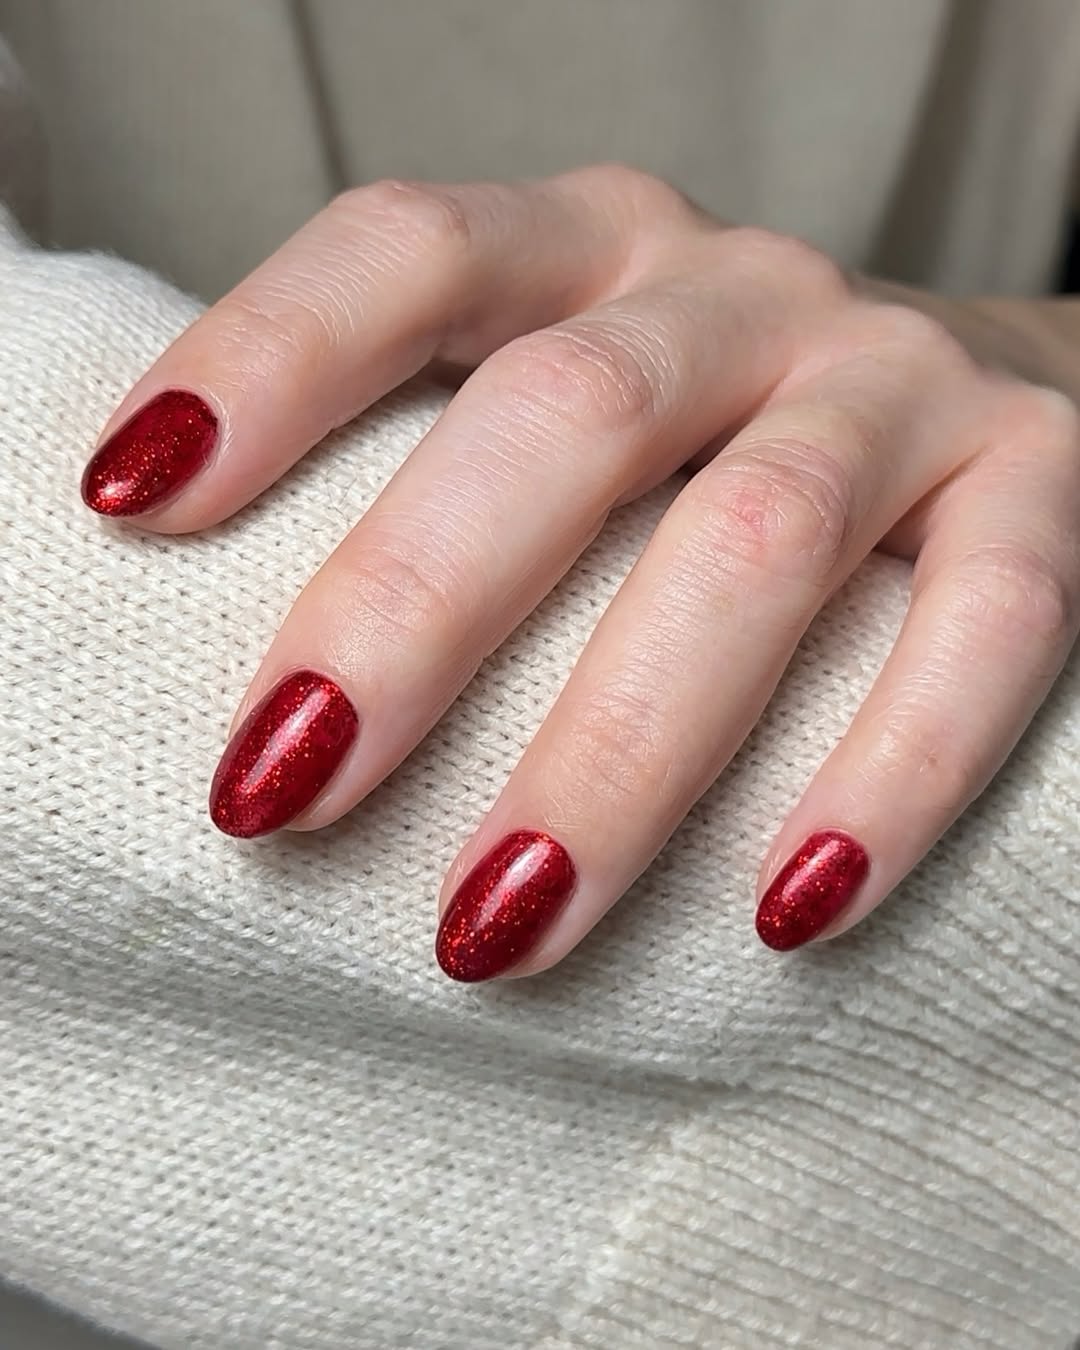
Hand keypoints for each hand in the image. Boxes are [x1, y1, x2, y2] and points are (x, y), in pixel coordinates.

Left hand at [80, 165, 1079, 977]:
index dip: (264, 358)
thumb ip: (436, 485)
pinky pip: (990, 623)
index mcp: (588, 250)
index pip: (409, 251)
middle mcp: (741, 293)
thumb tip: (261, 699)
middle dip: (414, 613)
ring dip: (618, 751)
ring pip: (759, 540)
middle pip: (571, 417)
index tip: (131, 505)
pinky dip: (893, 770)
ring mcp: (900, 378)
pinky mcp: (1044, 480)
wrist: (970, 406)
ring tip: (497, 925)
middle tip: (278, 800)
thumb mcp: (560, 417)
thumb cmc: (700, 455)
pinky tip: (792, 910)